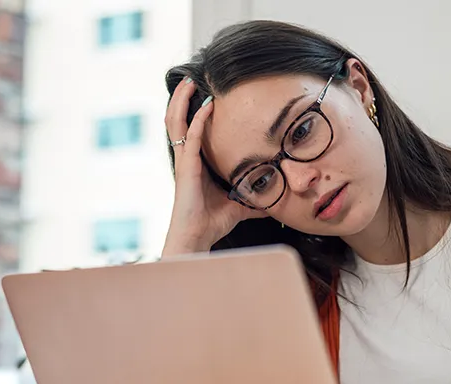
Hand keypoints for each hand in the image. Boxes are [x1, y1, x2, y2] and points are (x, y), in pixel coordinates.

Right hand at [161, 78, 264, 257]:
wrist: (197, 238)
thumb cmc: (212, 223)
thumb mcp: (240, 205)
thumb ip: (254, 199)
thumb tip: (275, 201)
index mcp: (194, 163)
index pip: (189, 130)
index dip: (191, 111)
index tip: (204, 94)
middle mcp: (186, 158)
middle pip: (177, 121)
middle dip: (181, 99)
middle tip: (191, 79)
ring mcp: (184, 161)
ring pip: (175, 123)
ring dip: (182, 101)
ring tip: (189, 82)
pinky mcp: (186, 168)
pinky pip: (191, 138)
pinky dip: (198, 120)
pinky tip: (207, 106)